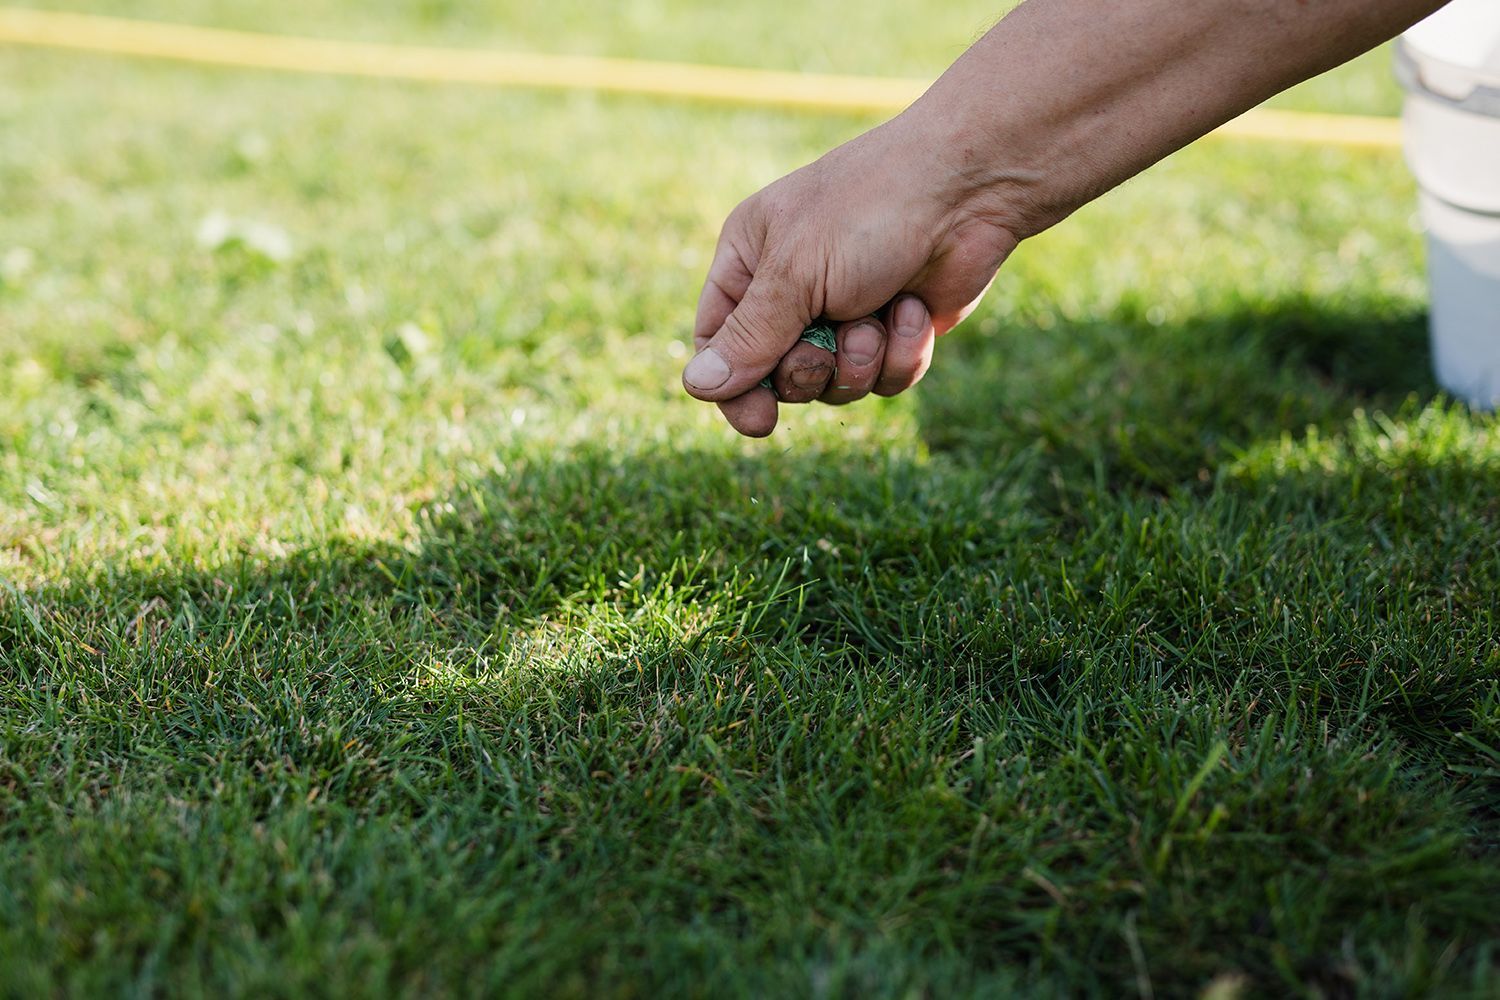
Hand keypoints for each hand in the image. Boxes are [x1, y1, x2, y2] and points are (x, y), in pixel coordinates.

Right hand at [683, 113, 1022, 436]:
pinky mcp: (895, 330)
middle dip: (808, 370)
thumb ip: (749, 337)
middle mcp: (792, 289)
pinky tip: (916, 310)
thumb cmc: (871, 210)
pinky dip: (901, 353)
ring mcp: (846, 312)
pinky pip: (884, 380)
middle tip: (826, 343)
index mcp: (750, 260)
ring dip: (860, 361)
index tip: (759, 420)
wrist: (972, 188)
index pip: (718, 343)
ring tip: (880, 314)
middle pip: (776, 377)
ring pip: (834, 387)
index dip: (734, 388)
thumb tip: (696, 387)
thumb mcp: (795, 272)